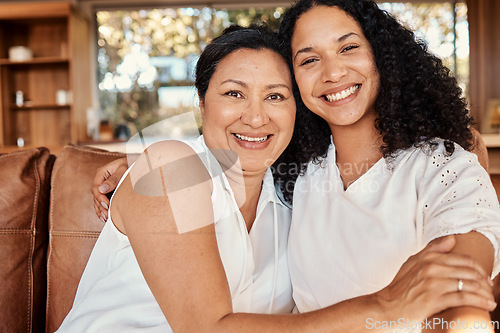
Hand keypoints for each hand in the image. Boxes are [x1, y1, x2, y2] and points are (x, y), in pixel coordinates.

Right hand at [91, 157, 128, 221]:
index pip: (96, 187)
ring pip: (98, 200)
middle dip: (101, 206)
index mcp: (102, 173)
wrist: (138, 164)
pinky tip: (105, 217)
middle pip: (96, 196)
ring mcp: (104, 187)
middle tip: (107, 215)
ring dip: (100, 210)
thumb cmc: (130, 164)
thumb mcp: (123, 169)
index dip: (100, 197)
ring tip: (105, 218)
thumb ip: (113, 179)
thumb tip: (102, 190)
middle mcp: (101, 180)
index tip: (107, 204)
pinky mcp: (108, 192)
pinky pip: (102, 202)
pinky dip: (103, 210)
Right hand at [375, 235, 495, 322]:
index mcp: (429, 259)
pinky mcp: (434, 300)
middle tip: (489, 289)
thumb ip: (432, 250)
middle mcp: (432, 269)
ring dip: (485, 292)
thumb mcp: (412, 262)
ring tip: (489, 299)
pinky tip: (486, 305)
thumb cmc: (400, 286)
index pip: (464, 260)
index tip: (484, 278)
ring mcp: (433, 284)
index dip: (479, 269)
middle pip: (470, 272)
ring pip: (469, 285)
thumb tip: (451, 239)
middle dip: (484, 282)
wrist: (387, 305)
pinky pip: (464, 299)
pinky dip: (479, 301)